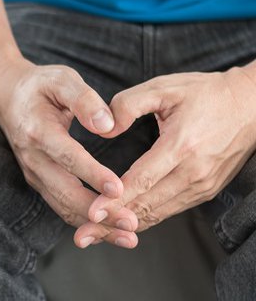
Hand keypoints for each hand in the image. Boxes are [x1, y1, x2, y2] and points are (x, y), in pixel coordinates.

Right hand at [0, 59, 138, 247]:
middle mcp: (32, 157)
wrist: (6, 96)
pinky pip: (62, 206)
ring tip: (128, 234)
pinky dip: (86, 220)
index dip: (92, 174)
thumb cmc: (40, 85)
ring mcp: (34, 173)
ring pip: (64, 207)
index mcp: (37, 130)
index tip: (119, 189)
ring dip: (95, 224)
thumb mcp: (61, 79)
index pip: (67, 156)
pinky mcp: (39, 181)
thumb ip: (84, 99)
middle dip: (99, 212)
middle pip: (65, 192)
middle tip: (132, 223)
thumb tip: (108, 125)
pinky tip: (111, 228)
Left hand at [77, 67, 255, 243]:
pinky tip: (123, 224)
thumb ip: (128, 104)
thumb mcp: (164, 87)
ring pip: (158, 213)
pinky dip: (145, 219)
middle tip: (83, 235)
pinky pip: (170, 210)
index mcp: (181, 145)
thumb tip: (104, 128)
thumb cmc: (205, 93)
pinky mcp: (206, 190)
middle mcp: (193, 172)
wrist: (252, 105)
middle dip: (112, 222)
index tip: (92, 214)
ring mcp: (202, 185)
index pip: (141, 180)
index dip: (115, 200)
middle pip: (147, 205)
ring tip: (95, 234)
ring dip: (125, 226)